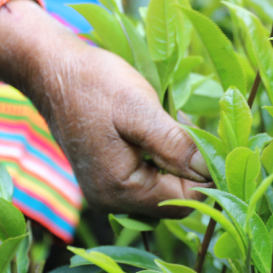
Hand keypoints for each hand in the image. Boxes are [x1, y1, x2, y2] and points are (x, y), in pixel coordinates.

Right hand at [0, 0, 209, 214]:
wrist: (51, 71)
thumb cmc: (94, 85)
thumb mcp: (138, 109)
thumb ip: (174, 144)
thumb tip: (210, 170)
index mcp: (119, 190)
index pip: (184, 200)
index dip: (207, 175)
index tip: (220, 143)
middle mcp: (112, 201)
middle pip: (174, 199)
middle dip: (191, 166)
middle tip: (193, 126)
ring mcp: (108, 191)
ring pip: (163, 186)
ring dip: (176, 158)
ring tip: (172, 121)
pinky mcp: (107, 176)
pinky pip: (148, 176)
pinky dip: (160, 155)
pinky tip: (156, 127)